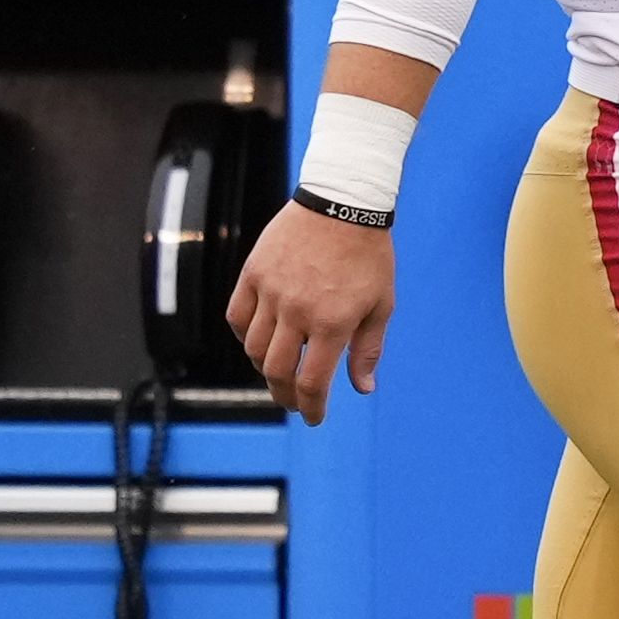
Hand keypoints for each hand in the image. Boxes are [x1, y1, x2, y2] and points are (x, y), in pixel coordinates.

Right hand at [226, 202, 392, 424]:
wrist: (344, 201)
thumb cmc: (369, 254)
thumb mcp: (381, 304)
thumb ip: (368, 349)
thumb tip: (362, 388)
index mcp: (332, 323)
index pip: (311, 382)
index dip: (311, 408)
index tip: (314, 417)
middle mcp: (297, 311)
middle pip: (277, 371)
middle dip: (285, 396)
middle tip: (295, 402)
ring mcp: (271, 291)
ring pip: (253, 348)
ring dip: (265, 367)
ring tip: (280, 369)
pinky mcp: (254, 272)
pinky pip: (237, 316)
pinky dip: (244, 335)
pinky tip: (259, 339)